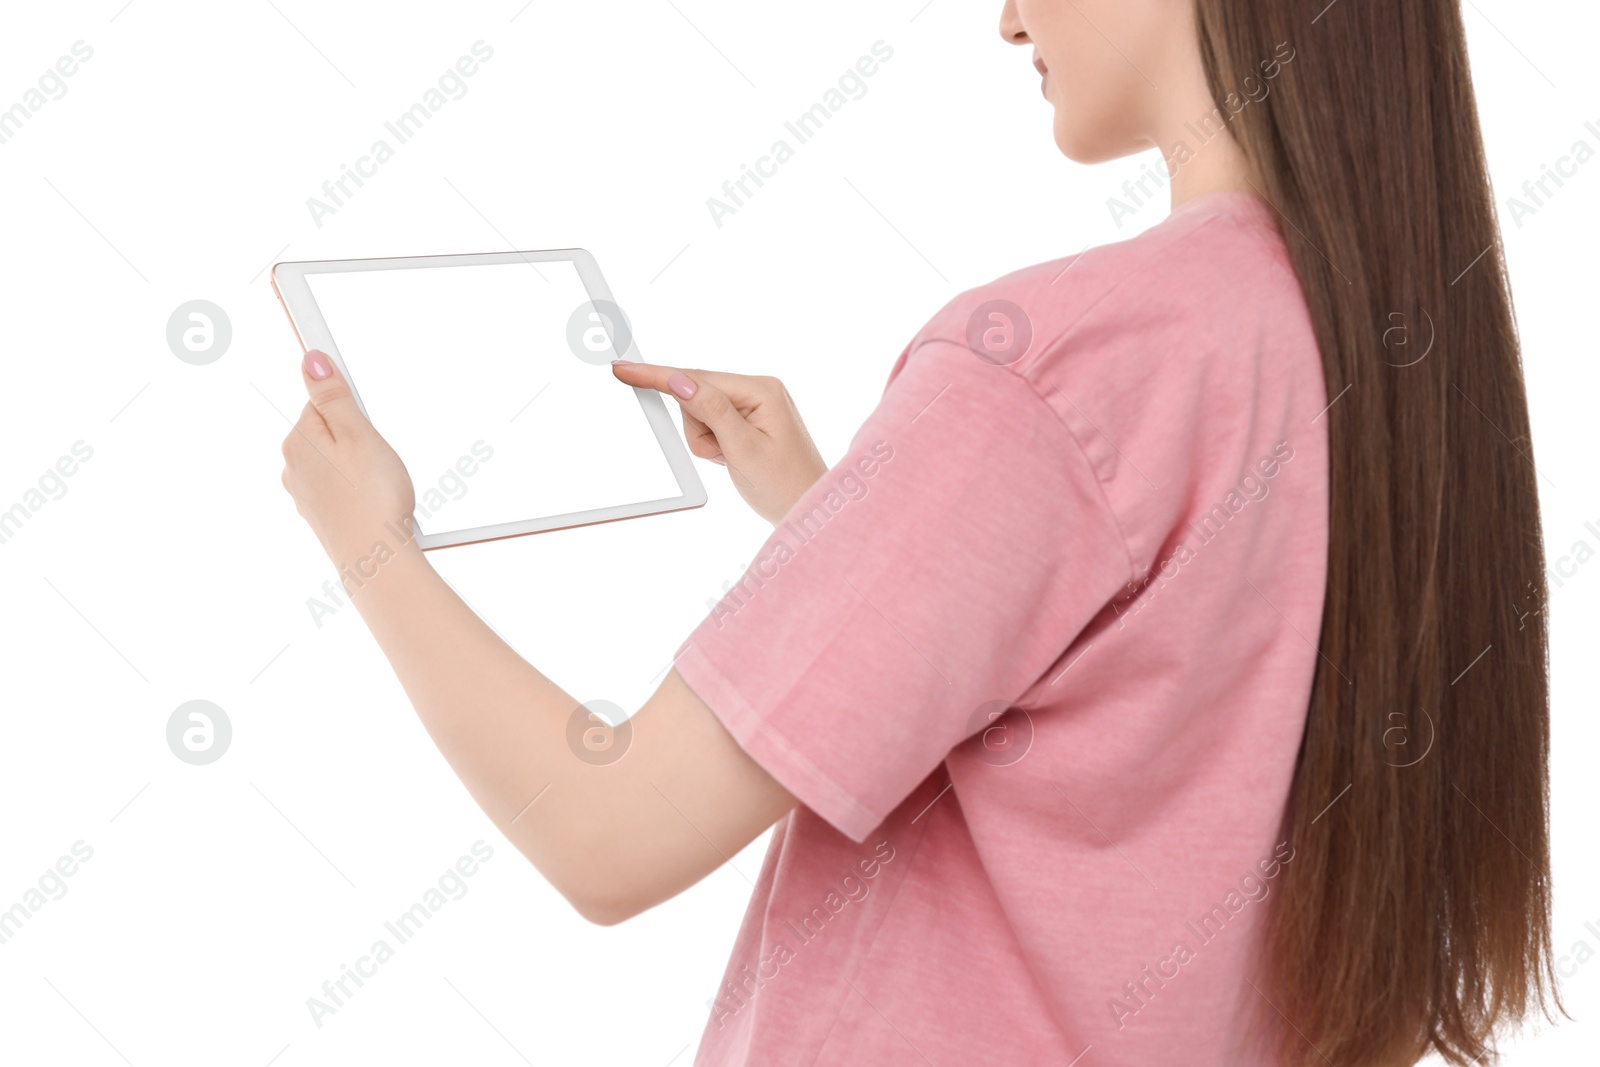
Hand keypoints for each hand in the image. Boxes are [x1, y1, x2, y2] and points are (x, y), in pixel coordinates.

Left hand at [280, 349, 418, 568]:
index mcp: (299, 441)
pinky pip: (344, 489)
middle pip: (330, 433)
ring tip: (382, 484)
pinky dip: (362, 491)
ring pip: (338, 463)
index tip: (367, 422)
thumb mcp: (359, 434)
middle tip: (380, 457)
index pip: (321, 402)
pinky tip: (377, 502)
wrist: (376, 562)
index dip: (352, 408)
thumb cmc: (372, 500)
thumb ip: (333, 396)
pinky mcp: (322, 516)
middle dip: (359, 439)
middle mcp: (294, 467)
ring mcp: (306, 494)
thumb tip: (311, 361)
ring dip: (362, 467)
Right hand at [611, 361, 827, 524]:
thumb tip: (679, 380)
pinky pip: (711, 425)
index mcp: (762, 389)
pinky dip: (712, 444)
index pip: (697, 378)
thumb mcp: (742, 450)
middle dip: (698, 430)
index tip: (624, 369)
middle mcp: (759, 389)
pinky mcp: (747, 420)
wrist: (807, 512)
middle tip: (721, 455)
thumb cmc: (785, 486)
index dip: (658, 376)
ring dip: (705, 442)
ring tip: (730, 461)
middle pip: (697, 395)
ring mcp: (754, 404)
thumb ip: (710, 411)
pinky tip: (731, 458)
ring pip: (699, 414)